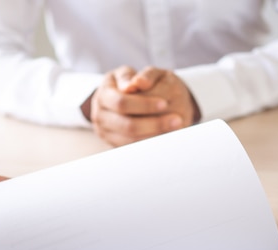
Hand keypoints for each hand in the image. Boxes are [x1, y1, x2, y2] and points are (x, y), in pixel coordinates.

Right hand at [82, 66, 198, 145]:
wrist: (120, 97)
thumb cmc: (129, 82)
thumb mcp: (133, 72)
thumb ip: (138, 75)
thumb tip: (137, 83)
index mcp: (103, 95)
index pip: (122, 102)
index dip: (144, 104)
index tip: (164, 103)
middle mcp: (99, 116)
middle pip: (128, 125)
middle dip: (154, 123)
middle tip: (178, 119)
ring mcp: (105, 133)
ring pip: (132, 140)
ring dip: (156, 136)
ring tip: (177, 128)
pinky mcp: (114, 144)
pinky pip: (134, 149)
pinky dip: (151, 143)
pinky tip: (167, 136)